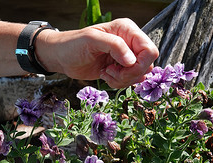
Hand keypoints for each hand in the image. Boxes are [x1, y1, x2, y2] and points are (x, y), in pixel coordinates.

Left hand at [37, 18, 158, 88]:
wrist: (62, 57)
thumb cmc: (73, 44)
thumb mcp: (92, 40)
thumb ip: (114, 46)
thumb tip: (132, 60)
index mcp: (127, 30)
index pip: (149, 50)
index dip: (139, 63)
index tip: (122, 67)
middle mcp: (130, 42)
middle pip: (147, 65)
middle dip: (130, 74)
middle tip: (111, 72)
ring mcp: (126, 56)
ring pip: (139, 75)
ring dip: (123, 80)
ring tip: (106, 73)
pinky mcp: (120, 68)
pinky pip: (130, 81)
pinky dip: (119, 83)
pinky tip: (105, 76)